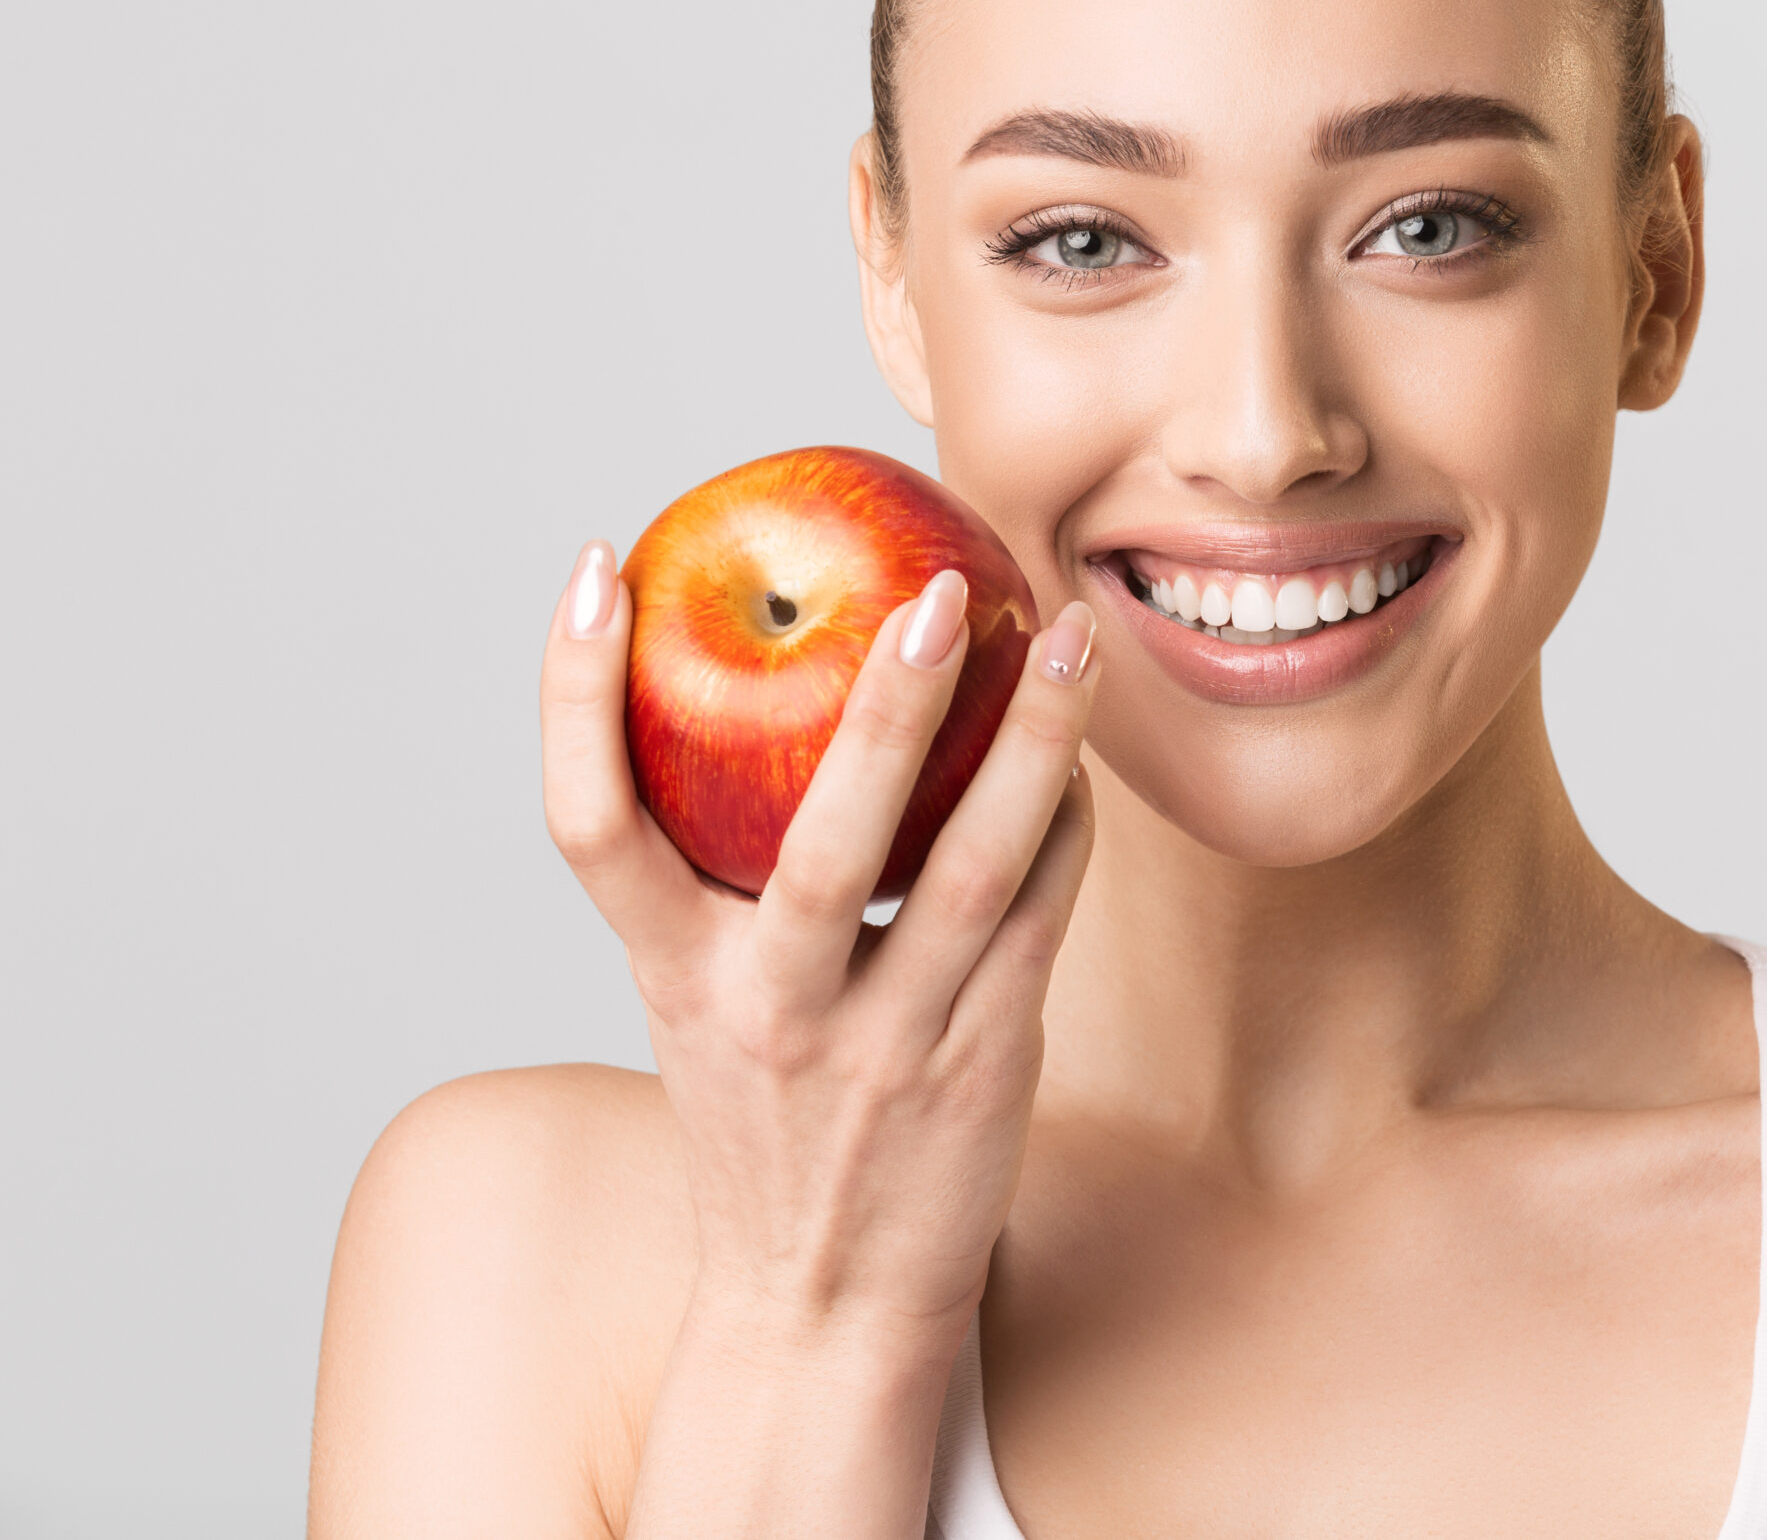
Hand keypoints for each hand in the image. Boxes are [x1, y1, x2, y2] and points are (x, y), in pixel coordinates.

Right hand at [538, 540, 1097, 1352]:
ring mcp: (887, 1046)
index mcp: (671, 980)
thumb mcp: (700, 1009)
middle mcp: (769, 1013)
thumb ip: (712, 885)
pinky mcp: (984, 1065)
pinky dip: (1066, 827)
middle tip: (933, 585)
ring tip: (1066, 637)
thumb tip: (757, 693)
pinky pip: (1039, 918)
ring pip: (975, 875)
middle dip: (882, 709)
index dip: (574, 697)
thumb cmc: (767, 1127)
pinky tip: (1078, 756)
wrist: (824, 1310)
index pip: (587, 828)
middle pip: (821, 843)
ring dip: (1030, 746)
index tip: (598, 569)